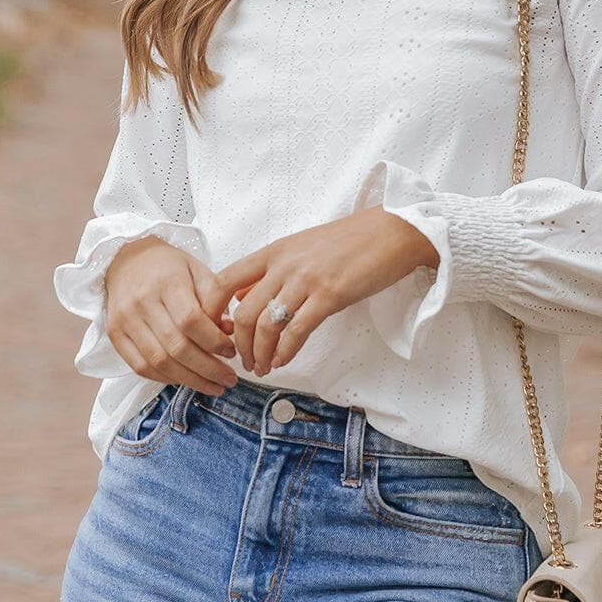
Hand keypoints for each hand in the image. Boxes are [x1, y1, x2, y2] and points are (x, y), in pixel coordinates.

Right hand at [104, 236, 238, 393]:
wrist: (126, 258)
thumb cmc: (168, 267)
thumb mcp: (198, 271)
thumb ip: (215, 301)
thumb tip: (229, 332)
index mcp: (167, 283)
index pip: (191, 320)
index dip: (214, 341)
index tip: (231, 352)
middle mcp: (142, 302)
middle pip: (176, 346)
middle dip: (207, 369)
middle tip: (229, 379)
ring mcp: (125, 320)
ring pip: (159, 362)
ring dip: (190, 380)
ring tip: (213, 385)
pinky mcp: (115, 334)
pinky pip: (140, 367)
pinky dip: (165, 378)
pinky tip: (186, 380)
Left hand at [204, 206, 438, 377]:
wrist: (390, 233)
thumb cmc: (347, 242)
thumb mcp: (298, 247)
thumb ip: (267, 270)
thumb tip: (238, 295)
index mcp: (273, 252)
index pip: (224, 281)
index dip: (211, 311)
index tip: (213, 333)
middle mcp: (284, 265)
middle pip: (243, 313)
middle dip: (239, 345)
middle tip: (243, 361)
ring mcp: (305, 280)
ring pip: (266, 326)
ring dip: (260, 354)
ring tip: (262, 368)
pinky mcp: (329, 296)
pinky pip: (296, 332)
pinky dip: (285, 352)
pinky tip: (283, 361)